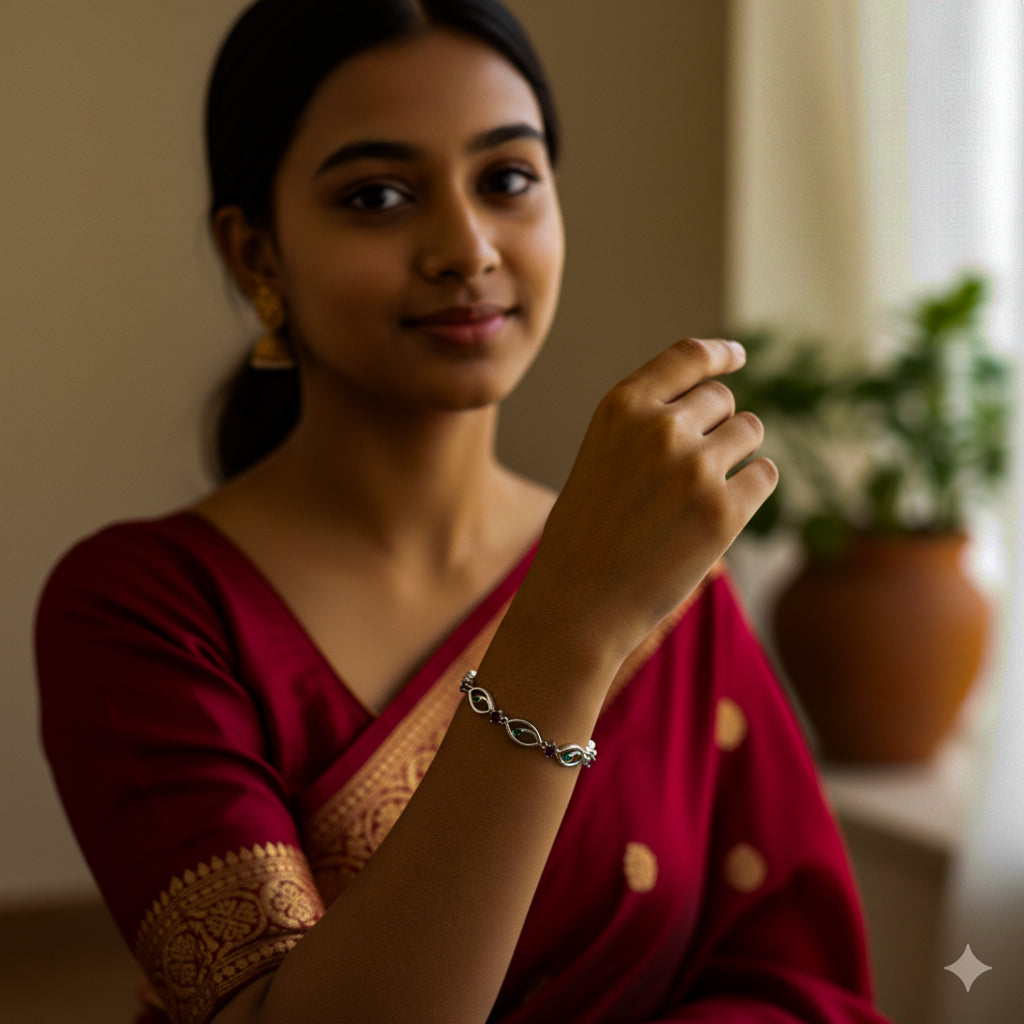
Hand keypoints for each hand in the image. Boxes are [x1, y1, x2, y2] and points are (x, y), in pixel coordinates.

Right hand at [521, 337, 776, 667]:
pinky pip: (765, 474)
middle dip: (717, 425)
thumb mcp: (600, 456)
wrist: (579, 602)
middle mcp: (660, 427)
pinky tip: (717, 516)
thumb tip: (716, 405)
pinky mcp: (725, 511)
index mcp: (621, 407)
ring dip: (737, 454)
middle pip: (723, 399)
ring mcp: (696, 468)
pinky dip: (751, 489)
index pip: (687, 357)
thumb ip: (645, 423)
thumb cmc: (586, 532)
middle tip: (691, 470)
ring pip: (749, 431)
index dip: (720, 353)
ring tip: (699, 495)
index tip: (738, 357)